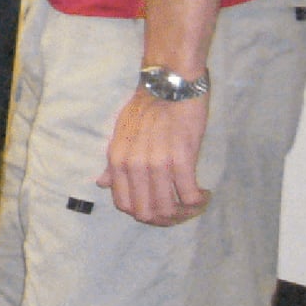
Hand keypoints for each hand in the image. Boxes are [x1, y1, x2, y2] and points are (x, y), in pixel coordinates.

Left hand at [98, 89, 210, 225]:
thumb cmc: (145, 109)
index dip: (144, 213)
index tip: (159, 209)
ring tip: (193, 203)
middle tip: (180, 211)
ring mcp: (157, 163)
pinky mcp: (182, 158)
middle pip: (147, 213)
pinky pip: (189, 196)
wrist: (168, 86)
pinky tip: (204, 194)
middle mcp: (134, 165)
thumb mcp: (120, 135)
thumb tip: (102, 184)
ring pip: (168, 209)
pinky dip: (198, 201)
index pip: (125, 204)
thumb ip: (113, 164)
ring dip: (184, 213)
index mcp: (117, 160)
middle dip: (165, 219)